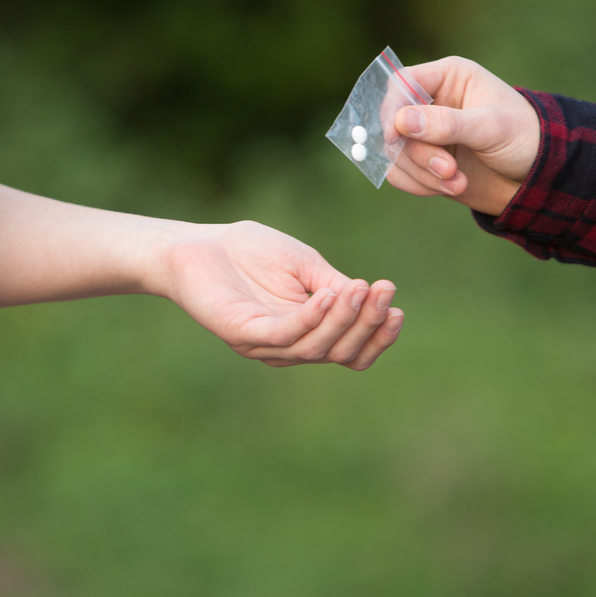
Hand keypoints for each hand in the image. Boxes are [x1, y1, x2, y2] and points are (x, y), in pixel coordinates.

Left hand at [161, 220, 402, 368]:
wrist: (198, 243)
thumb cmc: (251, 253)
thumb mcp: (306, 267)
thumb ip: (336, 287)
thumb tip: (373, 300)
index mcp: (308, 334)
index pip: (352, 352)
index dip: (378, 336)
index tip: (398, 308)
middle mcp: (289, 347)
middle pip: (341, 353)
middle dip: (369, 324)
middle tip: (385, 292)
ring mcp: (265, 345)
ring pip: (317, 347)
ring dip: (345, 318)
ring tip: (363, 288)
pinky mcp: (242, 334)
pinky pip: (284, 334)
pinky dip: (311, 317)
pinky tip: (327, 294)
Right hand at [388, 56, 540, 215]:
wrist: (537, 178)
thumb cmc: (524, 138)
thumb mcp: (491, 128)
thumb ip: (448, 124)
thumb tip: (402, 121)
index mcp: (448, 78)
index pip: (401, 84)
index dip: (392, 110)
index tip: (396, 138)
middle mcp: (431, 102)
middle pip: (395, 124)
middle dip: (418, 154)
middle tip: (449, 170)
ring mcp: (426, 134)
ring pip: (395, 153)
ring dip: (422, 174)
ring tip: (458, 183)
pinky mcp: (424, 161)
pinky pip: (400, 174)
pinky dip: (420, 185)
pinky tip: (451, 188)